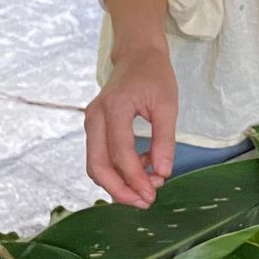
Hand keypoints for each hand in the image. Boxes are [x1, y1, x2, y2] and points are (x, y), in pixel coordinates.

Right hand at [85, 43, 176, 207]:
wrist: (136, 56)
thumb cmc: (153, 75)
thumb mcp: (168, 105)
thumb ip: (165, 140)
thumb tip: (163, 172)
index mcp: (114, 107)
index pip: (120, 152)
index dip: (135, 178)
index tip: (152, 194)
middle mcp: (95, 117)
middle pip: (97, 165)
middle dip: (119, 190)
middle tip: (144, 202)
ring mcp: (91, 122)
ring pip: (95, 165)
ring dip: (118, 183)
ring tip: (147, 186)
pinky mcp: (94, 128)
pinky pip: (100, 157)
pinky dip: (117, 170)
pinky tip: (142, 168)